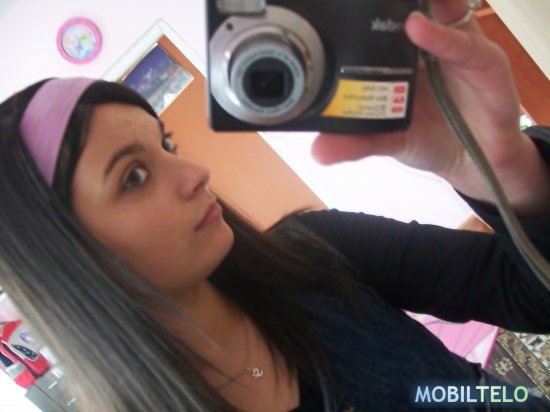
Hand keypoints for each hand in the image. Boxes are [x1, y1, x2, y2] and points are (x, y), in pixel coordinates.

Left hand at [312, 0, 549, 215]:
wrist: (474, 162)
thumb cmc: (430, 137)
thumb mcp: (387, 139)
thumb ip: (357, 141)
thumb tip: (319, 151)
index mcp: (403, 55)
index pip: (384, 19)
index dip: (368, 7)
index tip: (335, 2)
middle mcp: (430, 43)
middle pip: (412, 4)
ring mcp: (458, 47)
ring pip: (441, 8)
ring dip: (419, 0)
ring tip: (396, 7)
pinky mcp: (485, 62)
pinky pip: (464, 44)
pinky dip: (441, 36)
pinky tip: (418, 29)